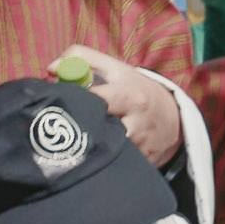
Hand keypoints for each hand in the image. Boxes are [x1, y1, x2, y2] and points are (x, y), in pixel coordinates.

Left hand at [57, 46, 183, 166]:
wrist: (172, 119)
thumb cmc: (136, 90)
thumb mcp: (116, 68)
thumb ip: (83, 59)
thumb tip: (52, 68)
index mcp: (129, 96)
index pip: (99, 99)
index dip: (76, 100)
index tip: (62, 99)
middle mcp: (135, 123)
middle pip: (97, 130)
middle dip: (78, 126)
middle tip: (64, 123)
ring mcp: (137, 147)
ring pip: (102, 150)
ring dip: (87, 144)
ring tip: (79, 137)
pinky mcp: (139, 164)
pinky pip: (111, 163)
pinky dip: (100, 157)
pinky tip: (96, 151)